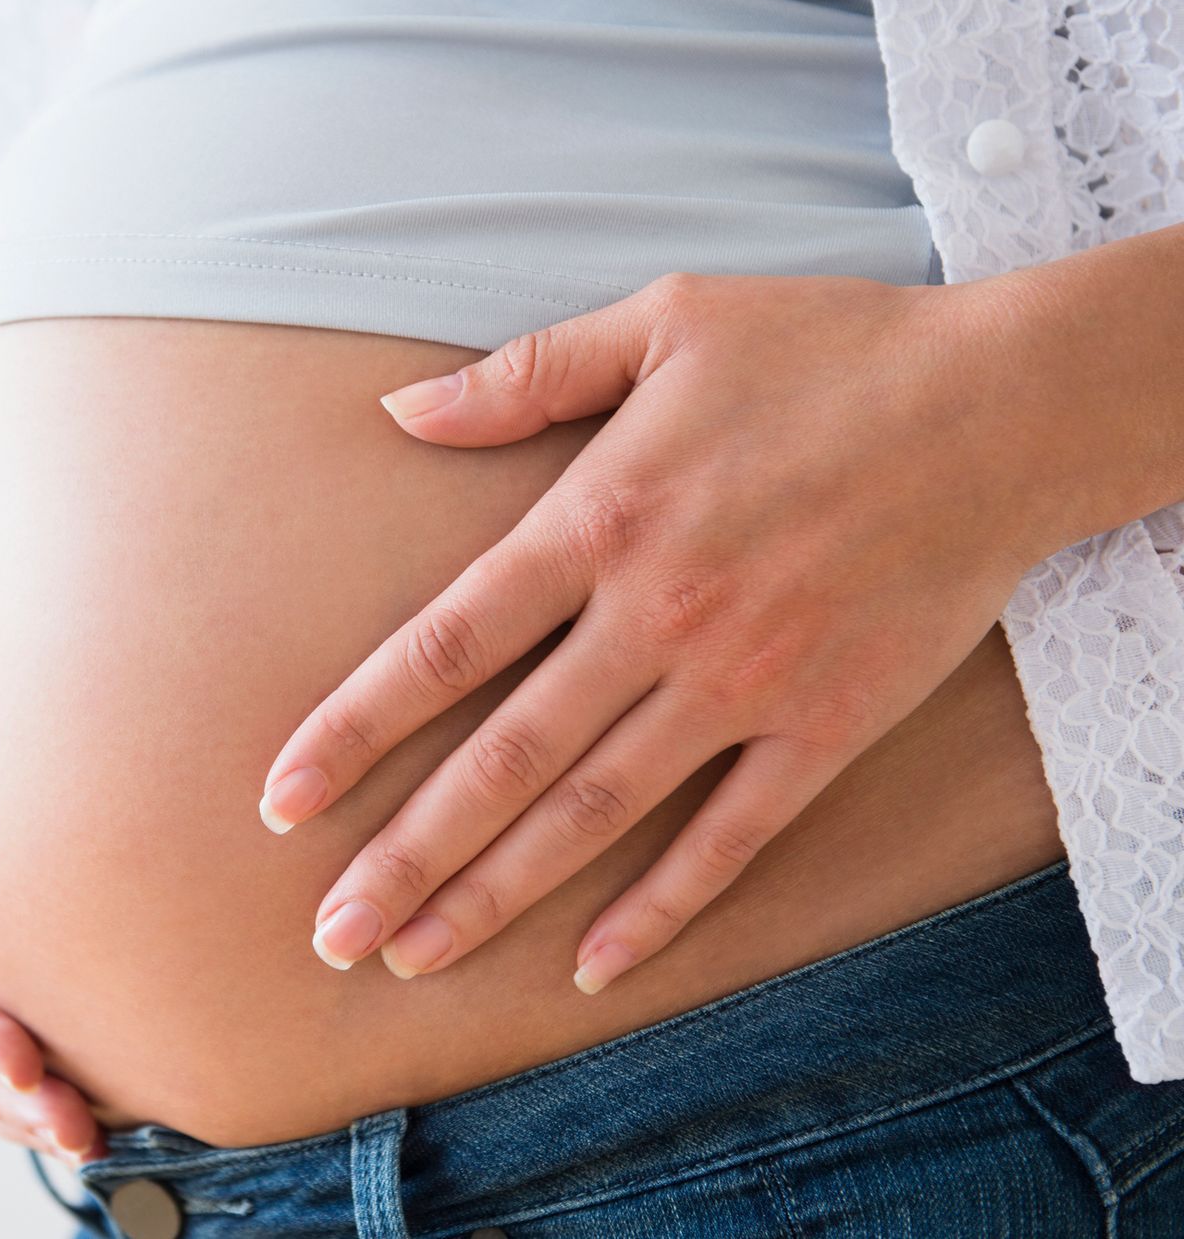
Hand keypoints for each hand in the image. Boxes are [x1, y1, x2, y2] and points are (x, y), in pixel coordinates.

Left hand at [257, 271, 1065, 990]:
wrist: (1006, 403)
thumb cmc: (827, 349)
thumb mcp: (662, 319)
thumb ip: (524, 375)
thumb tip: (401, 411)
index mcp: (600, 518)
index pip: (444, 644)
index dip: (354, 727)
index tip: (279, 798)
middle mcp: (655, 618)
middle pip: (503, 759)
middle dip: (405, 853)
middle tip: (328, 931)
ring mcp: (743, 684)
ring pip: (596, 814)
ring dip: (497, 893)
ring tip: (413, 956)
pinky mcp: (826, 729)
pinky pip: (730, 839)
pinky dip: (661, 908)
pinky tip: (591, 965)